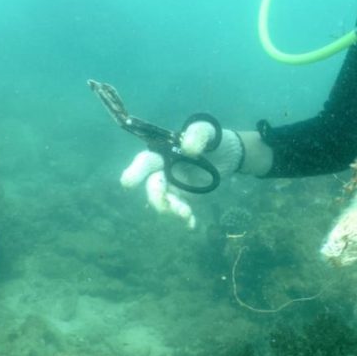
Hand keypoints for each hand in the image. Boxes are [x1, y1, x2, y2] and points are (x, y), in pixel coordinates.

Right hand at [120, 118, 242, 228]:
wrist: (228, 154)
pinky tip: (191, 225)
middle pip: (152, 186)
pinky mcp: (186, 199)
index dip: (135, 171)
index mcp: (163, 153)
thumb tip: (188, 148)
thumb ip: (198, 134)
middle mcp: (164, 171)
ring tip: (187, 214)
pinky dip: (184, 220)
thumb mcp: (208, 130)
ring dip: (172, 210)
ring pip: (164, 202)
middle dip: (157, 197)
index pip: (146, 161)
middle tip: (169, 205)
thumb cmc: (211, 139)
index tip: (128, 183)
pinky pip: (180, 212)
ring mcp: (173, 187)